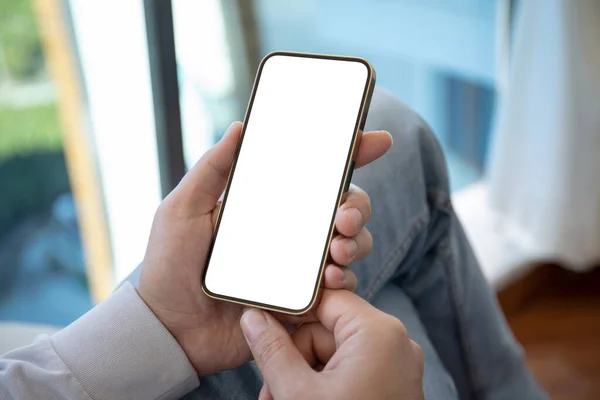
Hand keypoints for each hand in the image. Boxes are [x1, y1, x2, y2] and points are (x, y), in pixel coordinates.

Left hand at [137, 122, 392, 375]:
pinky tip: (331, 278)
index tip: (377, 141)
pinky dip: (346, 278)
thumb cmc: (170, 265)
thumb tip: (240, 126)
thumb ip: (212, 169)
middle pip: (345, 207)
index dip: (349, 154)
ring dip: (356, 241)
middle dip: (358, 206)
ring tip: (337, 249)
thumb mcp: (182, 208)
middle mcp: (290, 231)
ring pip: (351, 243)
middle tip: (344, 217)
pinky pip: (341, 285)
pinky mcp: (302, 298)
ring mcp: (299, 265)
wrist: (170, 327)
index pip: (314, 174)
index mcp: (268, 204)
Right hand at [241, 290, 424, 399]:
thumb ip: (272, 349)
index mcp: (378, 333)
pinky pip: (350, 372)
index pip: (325, 299)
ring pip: (334, 354)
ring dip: (303, 376)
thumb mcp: (298, 393)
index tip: (263, 322)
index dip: (290, 310)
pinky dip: (324, 387)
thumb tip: (252, 318)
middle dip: (293, 358)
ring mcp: (395, 366)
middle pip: (326, 329)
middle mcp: (393, 343)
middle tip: (270, 387)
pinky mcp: (391, 386)